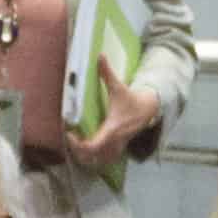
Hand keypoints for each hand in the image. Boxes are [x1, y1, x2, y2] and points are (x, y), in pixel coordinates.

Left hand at [63, 56, 160, 170]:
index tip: (69, 133)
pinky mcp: (117, 150)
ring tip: (74, 144)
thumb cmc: (130, 99)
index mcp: (112, 129)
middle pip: (91, 158)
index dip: (78, 145)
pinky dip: (92, 158)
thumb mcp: (118, 87)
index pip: (93, 146)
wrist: (148, 110)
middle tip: (69, 139)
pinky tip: (85, 148)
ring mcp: (116, 148)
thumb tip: (100, 55)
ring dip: (84, 157)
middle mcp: (114, 142)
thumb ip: (107, 72)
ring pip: (97, 162)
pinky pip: (103, 161)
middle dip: (78, 152)